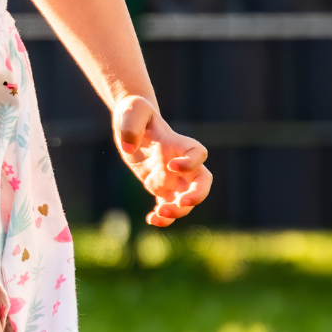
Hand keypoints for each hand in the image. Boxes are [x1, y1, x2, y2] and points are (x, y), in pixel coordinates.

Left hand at [112, 95, 210, 226]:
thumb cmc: (135, 112)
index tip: (171, 166)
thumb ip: (131, 126)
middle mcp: (180, 163)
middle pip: (203, 182)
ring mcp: (173, 178)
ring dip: (178, 212)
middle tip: (182, 203)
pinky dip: (163, 218)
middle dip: (198, 195)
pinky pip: (168, 206)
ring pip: (186, 200)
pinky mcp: (160, 188)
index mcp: (178, 143)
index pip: (198, 154)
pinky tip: (151, 220)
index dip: (191, 163)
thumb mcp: (132, 111)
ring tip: (159, 214)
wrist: (130, 124)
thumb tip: (128, 147)